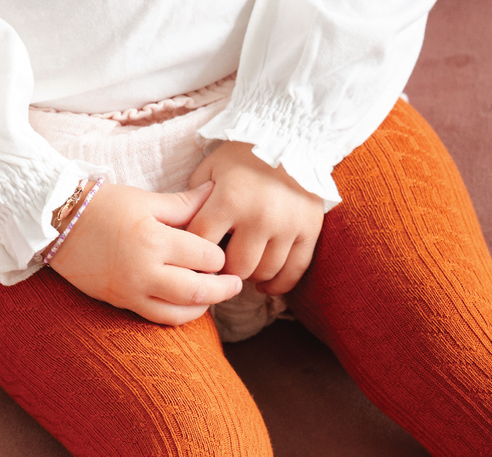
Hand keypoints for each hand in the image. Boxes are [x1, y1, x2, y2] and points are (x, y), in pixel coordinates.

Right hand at [49, 180, 242, 324]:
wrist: (56, 223)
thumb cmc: (101, 205)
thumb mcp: (145, 199)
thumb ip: (184, 203)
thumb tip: (215, 192)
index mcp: (154, 239)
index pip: (205, 255)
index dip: (219, 256)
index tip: (224, 252)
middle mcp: (145, 270)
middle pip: (199, 290)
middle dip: (223, 289)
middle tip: (236, 283)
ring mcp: (133, 291)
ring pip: (181, 312)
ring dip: (204, 307)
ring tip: (214, 295)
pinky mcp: (123, 303)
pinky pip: (159, 319)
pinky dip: (180, 315)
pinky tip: (190, 306)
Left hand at [187, 142, 324, 294]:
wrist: (292, 136)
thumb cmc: (243, 155)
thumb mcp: (210, 169)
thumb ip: (194, 202)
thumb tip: (182, 241)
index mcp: (230, 199)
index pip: (203, 244)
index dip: (194, 255)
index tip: (193, 260)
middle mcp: (260, 216)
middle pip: (235, 266)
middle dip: (224, 269)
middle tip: (220, 265)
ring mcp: (287, 226)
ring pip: (263, 272)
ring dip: (249, 275)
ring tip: (242, 266)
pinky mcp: (309, 231)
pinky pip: (292, 273)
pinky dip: (277, 285)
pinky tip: (264, 284)